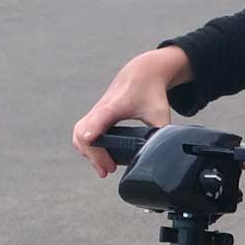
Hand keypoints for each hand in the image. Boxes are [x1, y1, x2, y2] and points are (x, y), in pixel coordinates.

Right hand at [72, 46, 190, 176]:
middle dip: (92, 155)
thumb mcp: (161, 113)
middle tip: (108, 171)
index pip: (96, 122)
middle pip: (82, 133)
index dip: (91, 134)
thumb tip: (165, 151)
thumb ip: (162, 133)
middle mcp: (100, 110)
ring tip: (104, 169)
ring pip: (79, 134)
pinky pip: (82, 131)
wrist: (142, 73)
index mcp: (114, 107)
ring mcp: (96, 112)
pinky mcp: (96, 115)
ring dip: (87, 152)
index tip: (90, 144)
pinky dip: (86, 145)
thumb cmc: (150, 92)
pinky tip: (98, 157)